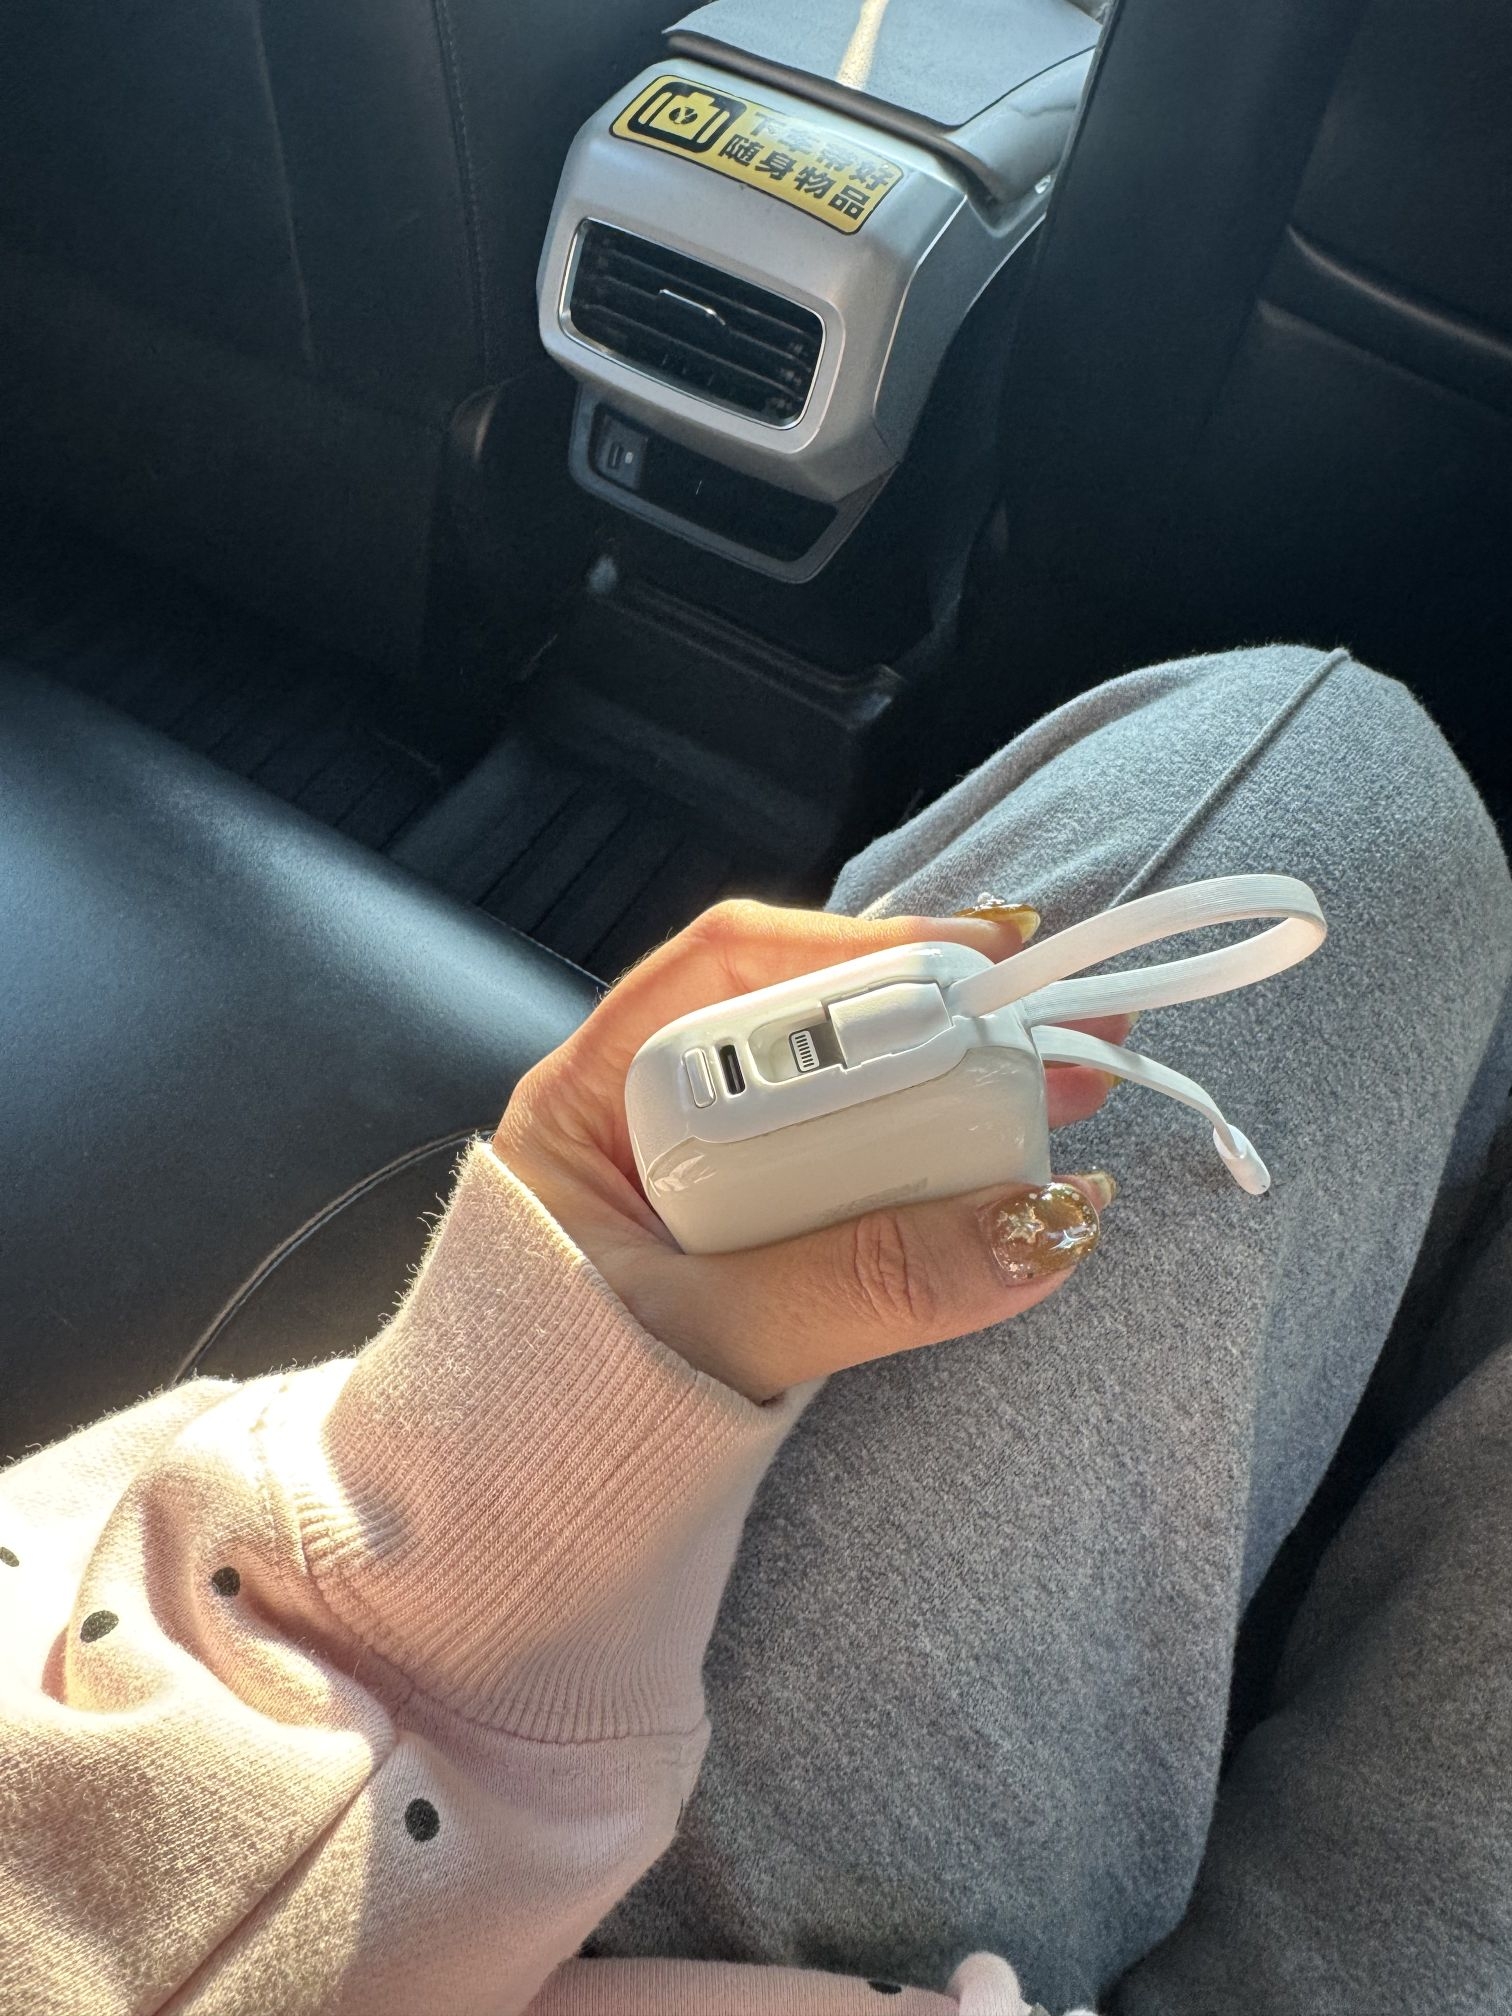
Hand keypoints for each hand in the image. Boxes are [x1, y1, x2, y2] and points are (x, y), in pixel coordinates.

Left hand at [495, 900, 1122, 1402]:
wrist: (519, 1537)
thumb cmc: (557, 1423)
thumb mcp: (716, 1341)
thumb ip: (866, 1282)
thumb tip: (1037, 1225)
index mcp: (590, 1099)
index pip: (729, 971)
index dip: (857, 950)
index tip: (978, 966)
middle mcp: (649, 1116)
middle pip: (806, 1024)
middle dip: (939, 1018)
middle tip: (1057, 1024)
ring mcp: (709, 1179)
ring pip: (842, 1097)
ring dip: (955, 1093)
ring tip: (1065, 1091)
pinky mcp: (759, 1239)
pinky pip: (854, 1173)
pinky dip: (931, 1167)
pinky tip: (1002, 1166)